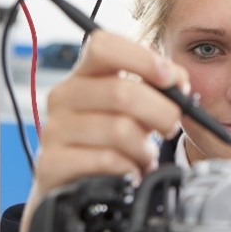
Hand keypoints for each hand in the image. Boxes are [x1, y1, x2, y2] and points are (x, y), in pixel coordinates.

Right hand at [34, 31, 188, 199]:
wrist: (77, 185)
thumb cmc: (112, 141)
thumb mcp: (136, 109)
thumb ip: (157, 90)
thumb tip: (179, 83)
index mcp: (85, 74)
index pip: (104, 46)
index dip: (143, 59)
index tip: (171, 80)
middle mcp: (64, 96)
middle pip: (122, 92)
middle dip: (161, 113)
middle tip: (171, 128)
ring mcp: (54, 129)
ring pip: (118, 130)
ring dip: (145, 148)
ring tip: (145, 157)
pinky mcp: (51, 163)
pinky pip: (106, 160)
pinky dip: (129, 169)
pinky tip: (131, 173)